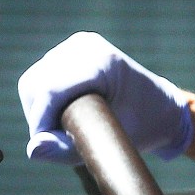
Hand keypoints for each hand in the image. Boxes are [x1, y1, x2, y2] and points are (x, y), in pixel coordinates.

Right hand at [17, 33, 193, 164]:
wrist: (161, 109)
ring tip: (66, 126)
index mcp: (103, 62)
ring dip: (41, 109)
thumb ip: (66, 150)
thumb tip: (33, 149)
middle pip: (37, 85)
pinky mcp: (71, 49)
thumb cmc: (142, 128)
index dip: (42, 121)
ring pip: (34, 82)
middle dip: (41, 116)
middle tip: (61, 138)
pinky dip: (45, 99)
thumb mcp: (108, 144)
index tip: (50, 145)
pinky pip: (40, 77)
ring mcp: (78, 44)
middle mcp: (87, 46)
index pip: (51, 90)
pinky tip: (66, 111)